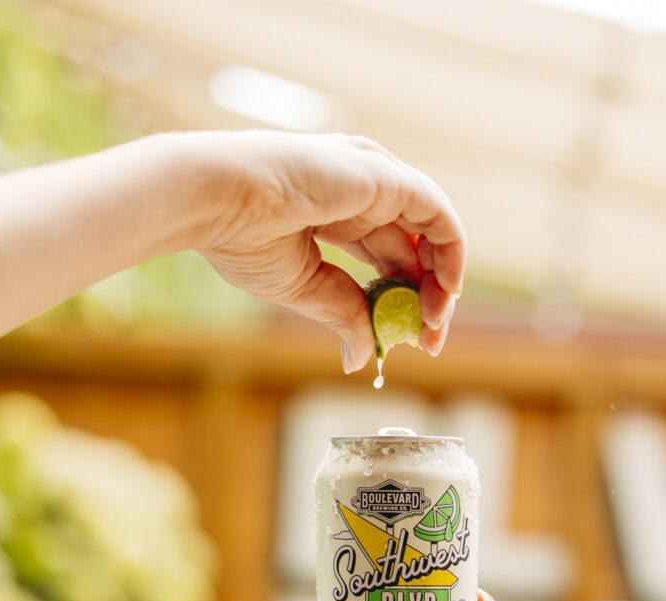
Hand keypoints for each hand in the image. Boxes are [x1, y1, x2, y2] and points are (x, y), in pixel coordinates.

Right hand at [187, 132, 465, 371]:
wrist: (215, 201)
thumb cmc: (241, 235)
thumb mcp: (305, 288)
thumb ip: (342, 315)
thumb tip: (362, 359)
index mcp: (337, 211)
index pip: (388, 258)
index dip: (403, 300)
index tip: (409, 342)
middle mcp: (363, 191)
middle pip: (414, 250)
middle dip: (426, 299)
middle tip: (428, 343)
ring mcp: (376, 180)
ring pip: (433, 235)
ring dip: (442, 285)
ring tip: (432, 327)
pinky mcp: (387, 177)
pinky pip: (439, 217)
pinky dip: (451, 256)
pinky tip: (444, 294)